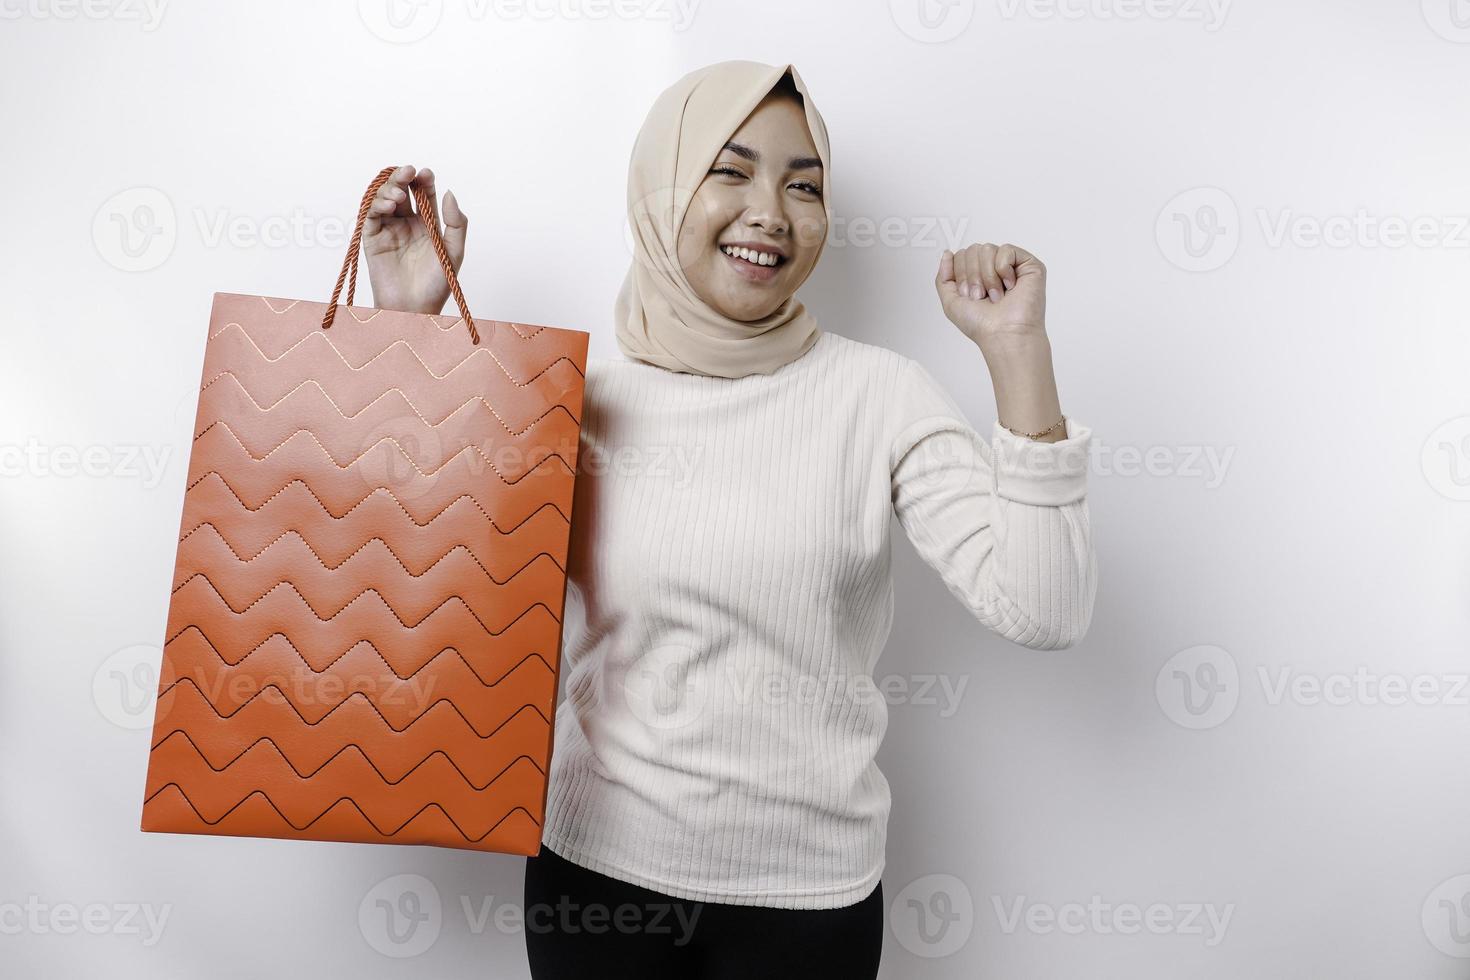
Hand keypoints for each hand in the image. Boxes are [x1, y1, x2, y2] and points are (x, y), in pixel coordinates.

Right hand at [362, 164, 467, 314]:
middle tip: (409, 171)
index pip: (423, 193)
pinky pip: (371, 215)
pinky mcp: (372, 238)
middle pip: (402, 190)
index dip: (424, 180)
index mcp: (427, 223)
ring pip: (384, 198)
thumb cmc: (437, 284)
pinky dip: (377, 205)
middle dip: (403, 177)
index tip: (426, 173)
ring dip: (390, 189)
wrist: (415, 308)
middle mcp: (406, 223)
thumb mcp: (454, 251)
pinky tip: (388, 204)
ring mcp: (388, 229)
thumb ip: (456, 223)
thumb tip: (449, 192)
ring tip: (399, 195)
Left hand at [934, 242, 1046, 349]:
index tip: (969, 296)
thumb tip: (948, 253)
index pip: (961, 255)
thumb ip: (943, 277)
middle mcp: (994, 269)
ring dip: (987, 276)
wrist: (1003, 334)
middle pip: (973, 249)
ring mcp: (1011, 266)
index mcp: (978, 276)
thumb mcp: (950, 302)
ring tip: (996, 295)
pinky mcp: (1029, 265)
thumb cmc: (982, 325)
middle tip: (982, 297)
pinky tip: (1010, 286)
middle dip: (972, 276)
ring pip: (987, 248)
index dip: (960, 274)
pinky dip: (1003, 270)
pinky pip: (1006, 250)